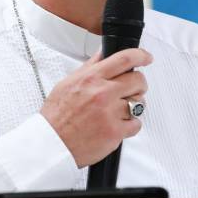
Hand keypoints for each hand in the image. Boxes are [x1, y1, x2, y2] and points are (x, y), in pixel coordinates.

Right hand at [41, 48, 152, 167]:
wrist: (51, 142)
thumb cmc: (56, 116)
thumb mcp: (68, 83)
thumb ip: (90, 67)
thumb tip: (103, 54)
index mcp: (91, 78)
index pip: (124, 59)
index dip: (141, 55)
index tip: (146, 57)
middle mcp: (102, 93)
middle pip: (138, 80)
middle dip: (139, 84)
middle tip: (134, 88)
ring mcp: (110, 113)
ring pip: (139, 103)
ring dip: (133, 105)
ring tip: (119, 110)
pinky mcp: (115, 132)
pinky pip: (136, 123)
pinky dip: (130, 124)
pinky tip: (118, 124)